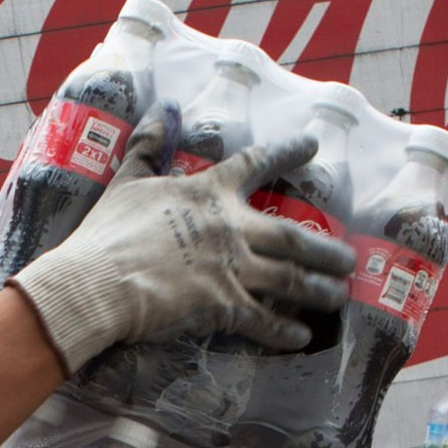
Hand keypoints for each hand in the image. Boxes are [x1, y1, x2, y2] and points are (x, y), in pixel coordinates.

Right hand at [11, 114, 356, 372]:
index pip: (256, 163)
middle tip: (349, 259)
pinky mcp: (226, 306)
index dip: (287, 152)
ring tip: (340, 296)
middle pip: (294, 236)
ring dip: (321, 289)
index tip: (313, 146)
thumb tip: (160, 110)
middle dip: (326, 248)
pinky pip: (265, 320)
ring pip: (293, 278)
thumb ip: (147, 147)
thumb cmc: (108, 232)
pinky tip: (300, 337)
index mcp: (208, 192)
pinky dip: (285, 330)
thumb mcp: (126, 181)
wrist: (98, 281)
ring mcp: (233, 268)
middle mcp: (232, 227)